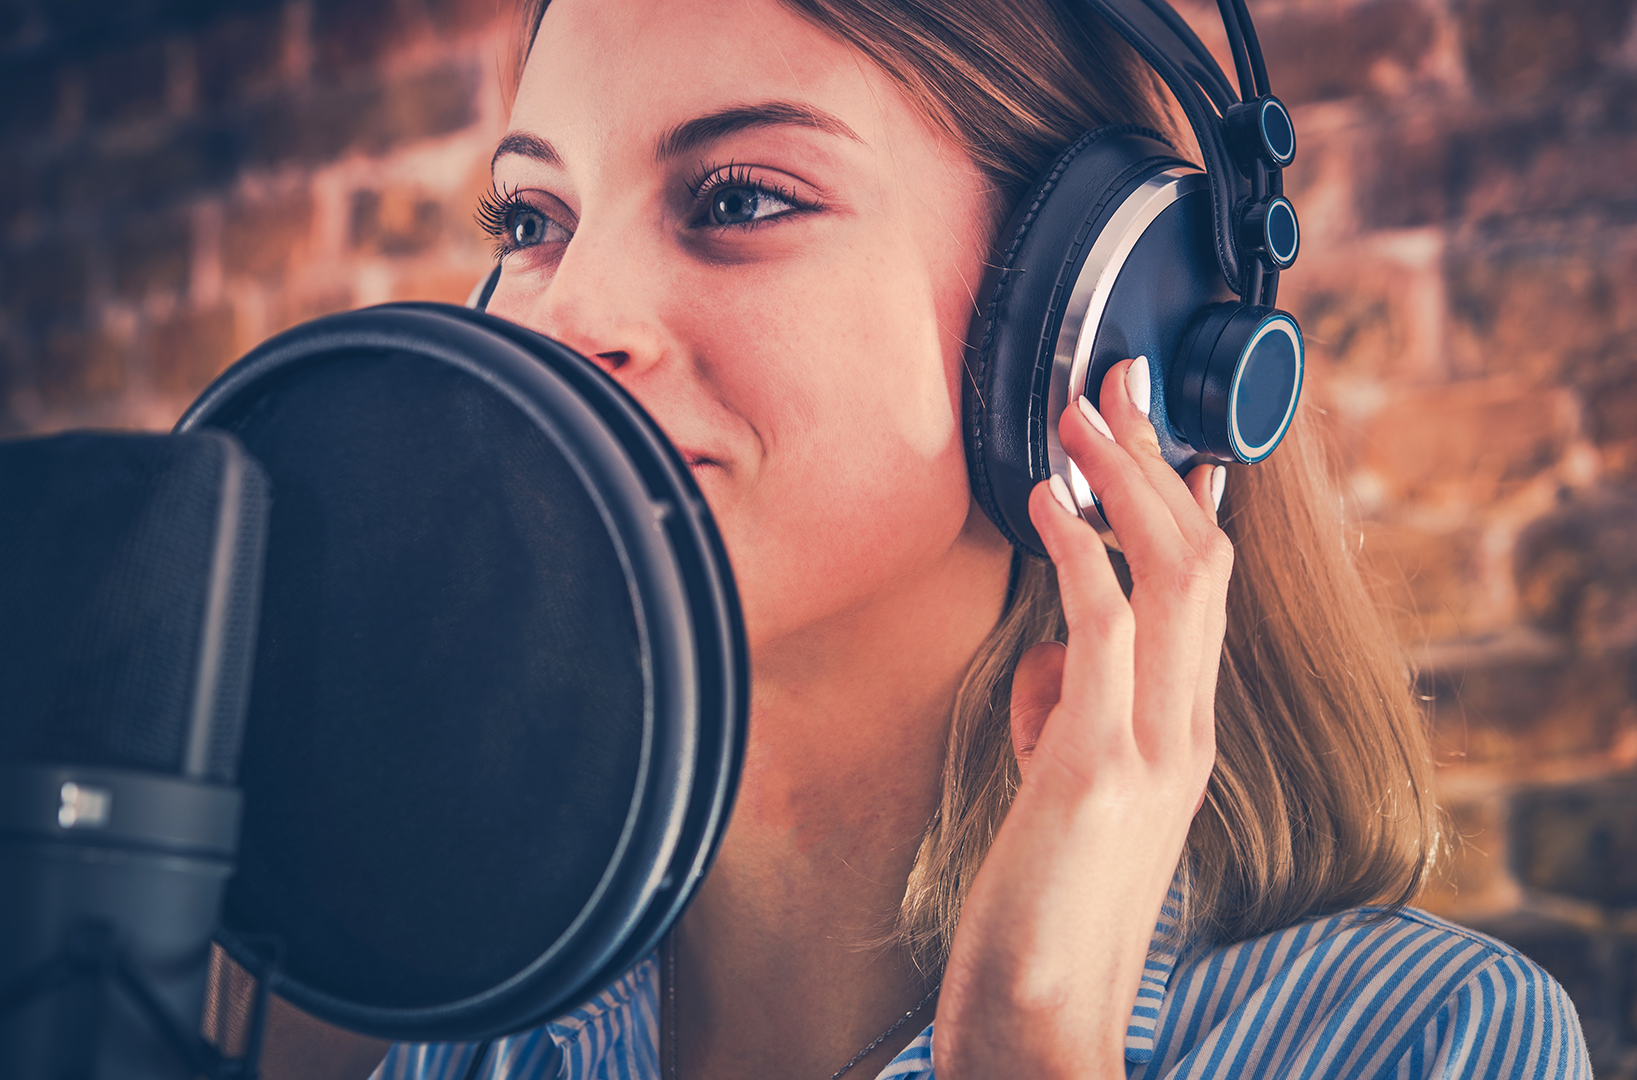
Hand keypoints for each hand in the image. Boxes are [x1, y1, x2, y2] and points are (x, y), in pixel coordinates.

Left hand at [935, 357, 1231, 1078]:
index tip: (1163, 433)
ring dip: (1124, 478)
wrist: (1046, 1012)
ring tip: (1078, 407)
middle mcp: (1186, 729)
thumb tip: (1053, 650)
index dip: (1188, 502)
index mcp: (1181, 732)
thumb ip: (1071, 712)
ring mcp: (1153, 746)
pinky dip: (1081, 551)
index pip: (1202, 594)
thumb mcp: (1066, 789)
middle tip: (1114, 381)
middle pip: (1199, 561)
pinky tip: (1049, 499)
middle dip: (1156, 459)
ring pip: (1173, 577)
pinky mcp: (1098, 767)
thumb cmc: (1047, 901)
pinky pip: (1104, 632)